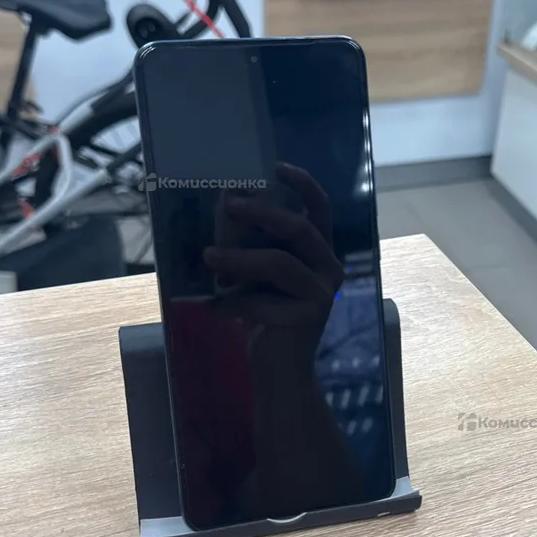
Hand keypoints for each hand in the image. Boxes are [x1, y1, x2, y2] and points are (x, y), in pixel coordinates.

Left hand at [204, 162, 343, 330]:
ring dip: (238, 257)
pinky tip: (213, 308)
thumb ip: (251, 244)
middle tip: (229, 204)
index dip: (302, 184)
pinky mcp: (308, 319)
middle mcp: (329, 268)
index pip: (320, 209)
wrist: (278, 371)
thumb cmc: (265, 315)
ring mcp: (322, 294)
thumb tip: (225, 202)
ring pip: (278, 263)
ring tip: (207, 255)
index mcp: (320, 252)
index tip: (275, 166)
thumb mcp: (257, 274)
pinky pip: (262, 300)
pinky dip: (231, 302)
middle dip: (261, 212)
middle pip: (299, 228)